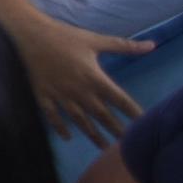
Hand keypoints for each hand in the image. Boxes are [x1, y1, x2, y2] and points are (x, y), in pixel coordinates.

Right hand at [8, 11, 152, 146]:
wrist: (30, 34)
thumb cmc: (64, 36)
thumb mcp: (95, 40)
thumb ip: (124, 46)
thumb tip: (151, 45)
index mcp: (94, 78)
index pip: (120, 100)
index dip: (134, 113)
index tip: (144, 125)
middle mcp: (80, 91)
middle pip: (102, 115)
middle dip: (116, 130)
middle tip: (126, 146)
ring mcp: (60, 96)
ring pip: (80, 120)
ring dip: (93, 135)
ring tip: (104, 148)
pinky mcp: (43, 95)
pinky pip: (52, 116)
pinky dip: (60, 128)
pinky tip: (67, 137)